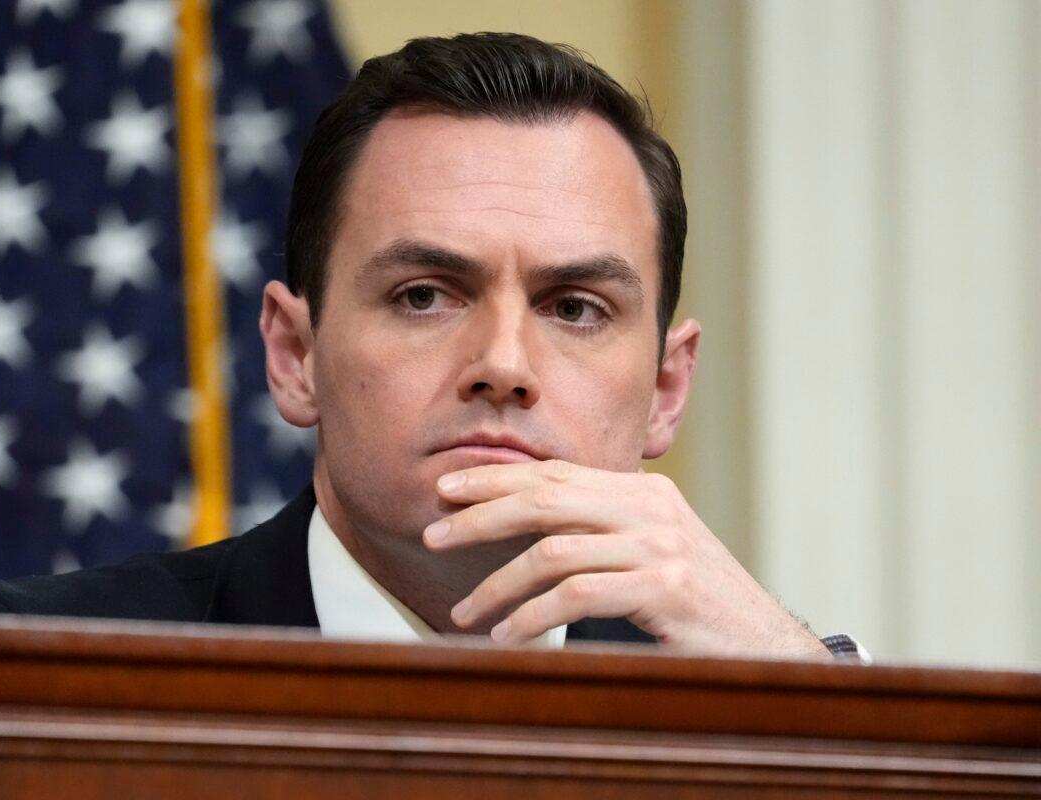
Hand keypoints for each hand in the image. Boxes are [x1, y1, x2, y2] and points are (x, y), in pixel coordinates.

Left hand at [422, 460, 828, 657]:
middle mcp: (651, 509)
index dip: (495, 479)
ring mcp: (661, 547)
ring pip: (554, 551)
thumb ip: (601, 529)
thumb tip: (528, 527)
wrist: (767, 647)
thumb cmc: (696, 603)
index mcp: (643, 492)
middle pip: (546, 499)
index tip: (445, 489)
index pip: (555, 474)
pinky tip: (507, 636)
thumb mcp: (651, 550)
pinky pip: (578, 596)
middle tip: (432, 533)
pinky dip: (532, 616)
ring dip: (498, 584)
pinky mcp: (665, 588)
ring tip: (463, 610)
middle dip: (480, 515)